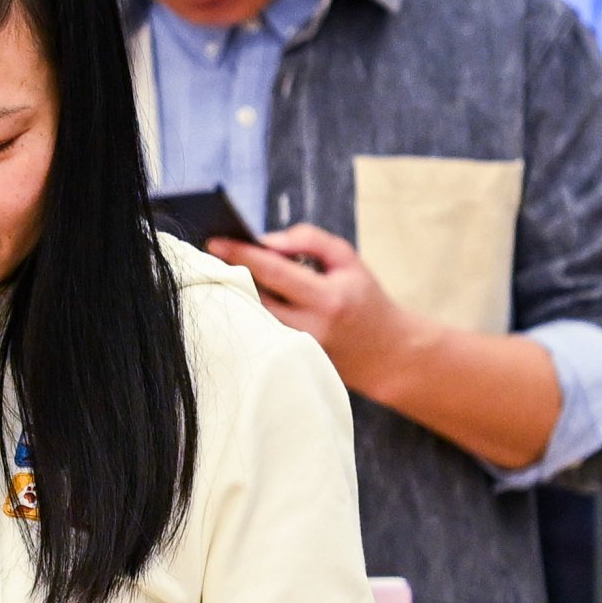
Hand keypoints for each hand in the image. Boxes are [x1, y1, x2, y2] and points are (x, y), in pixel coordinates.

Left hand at [210, 226, 421, 389]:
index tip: (214, 240)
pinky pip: (261, 331)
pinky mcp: (291, 362)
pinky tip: (244, 296)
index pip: (274, 272)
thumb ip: (310, 241)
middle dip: (233, 272)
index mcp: (327, 298)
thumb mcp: (348, 261)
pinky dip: (251, 311)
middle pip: (255, 297)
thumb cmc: (365, 300)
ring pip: (254, 317)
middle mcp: (310, 328)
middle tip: (215, 253)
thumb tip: (266, 242)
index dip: (241, 254)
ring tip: (228, 271)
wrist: (388, 355)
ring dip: (239, 292)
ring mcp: (298, 350)